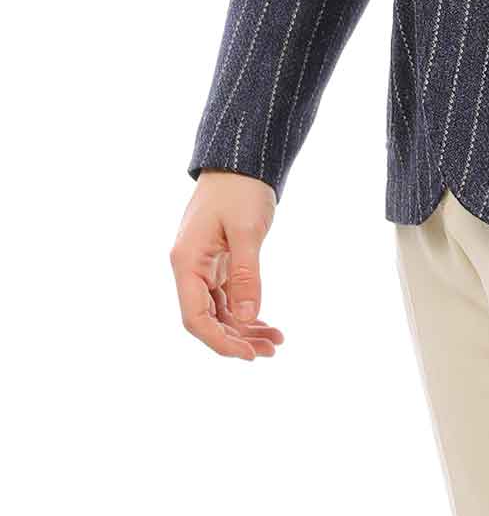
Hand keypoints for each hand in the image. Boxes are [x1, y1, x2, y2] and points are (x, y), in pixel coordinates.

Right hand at [170, 170, 284, 359]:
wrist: (242, 161)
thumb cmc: (241, 189)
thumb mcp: (247, 230)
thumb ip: (246, 274)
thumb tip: (246, 318)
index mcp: (187, 261)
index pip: (195, 317)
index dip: (220, 341)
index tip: (249, 354)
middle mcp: (190, 268)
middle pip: (207, 319)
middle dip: (237, 339)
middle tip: (271, 350)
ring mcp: (203, 266)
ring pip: (219, 310)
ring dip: (244, 328)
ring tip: (275, 341)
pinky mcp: (217, 262)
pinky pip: (227, 296)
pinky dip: (245, 310)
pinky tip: (266, 323)